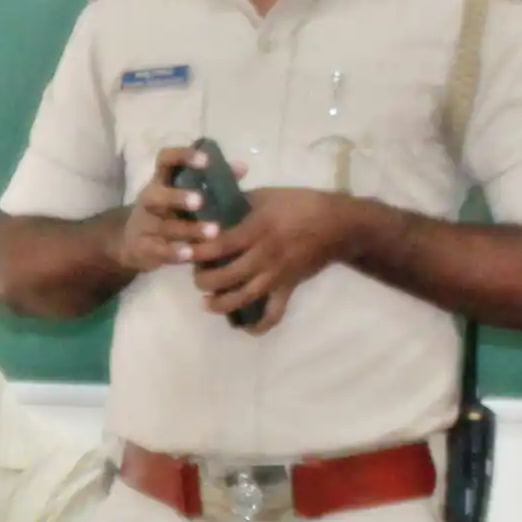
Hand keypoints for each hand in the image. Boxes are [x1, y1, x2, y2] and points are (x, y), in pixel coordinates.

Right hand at [114, 152, 219, 276]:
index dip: (182, 156)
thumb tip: (243, 166)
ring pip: (164, 226)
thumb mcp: (185, 193)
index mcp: (161, 180)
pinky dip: (176, 252)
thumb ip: (213, 181)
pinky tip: (192, 254)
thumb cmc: (169, 212)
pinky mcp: (143, 248)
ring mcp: (144, 225)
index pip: (165, 160)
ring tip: (213, 232)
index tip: (205, 160)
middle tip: (201, 201)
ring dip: (189, 229)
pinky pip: (159, 250)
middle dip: (178, 197)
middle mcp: (150, 200)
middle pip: (157, 195)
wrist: (131, 242)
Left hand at [188, 184, 382, 330]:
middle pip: (225, 277)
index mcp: (257, 230)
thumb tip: (209, 206)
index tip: (183, 252)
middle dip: (204, 281)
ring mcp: (276, 276)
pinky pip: (273, 314)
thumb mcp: (266, 195)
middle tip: (196, 277)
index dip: (198, 252)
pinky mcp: (288, 288)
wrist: (338, 224)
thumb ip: (237, 203)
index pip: (219, 246)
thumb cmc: (300, 204)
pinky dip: (258, 326)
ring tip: (207, 302)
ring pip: (243, 298)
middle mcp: (264, 256)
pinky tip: (244, 326)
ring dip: (220, 304)